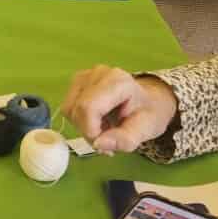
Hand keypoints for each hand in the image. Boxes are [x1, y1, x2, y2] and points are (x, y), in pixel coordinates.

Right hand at [61, 66, 176, 154]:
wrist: (149, 101)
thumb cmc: (148, 114)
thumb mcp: (146, 130)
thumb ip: (124, 139)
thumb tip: (98, 144)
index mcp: (118, 81)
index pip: (88, 107)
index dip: (90, 130)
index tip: (105, 145)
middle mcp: (99, 73)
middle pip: (78, 110)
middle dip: (89, 132)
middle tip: (109, 141)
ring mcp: (85, 75)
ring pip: (70, 110)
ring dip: (83, 127)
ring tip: (104, 129)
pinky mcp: (77, 81)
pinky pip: (68, 107)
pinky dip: (80, 120)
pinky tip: (97, 121)